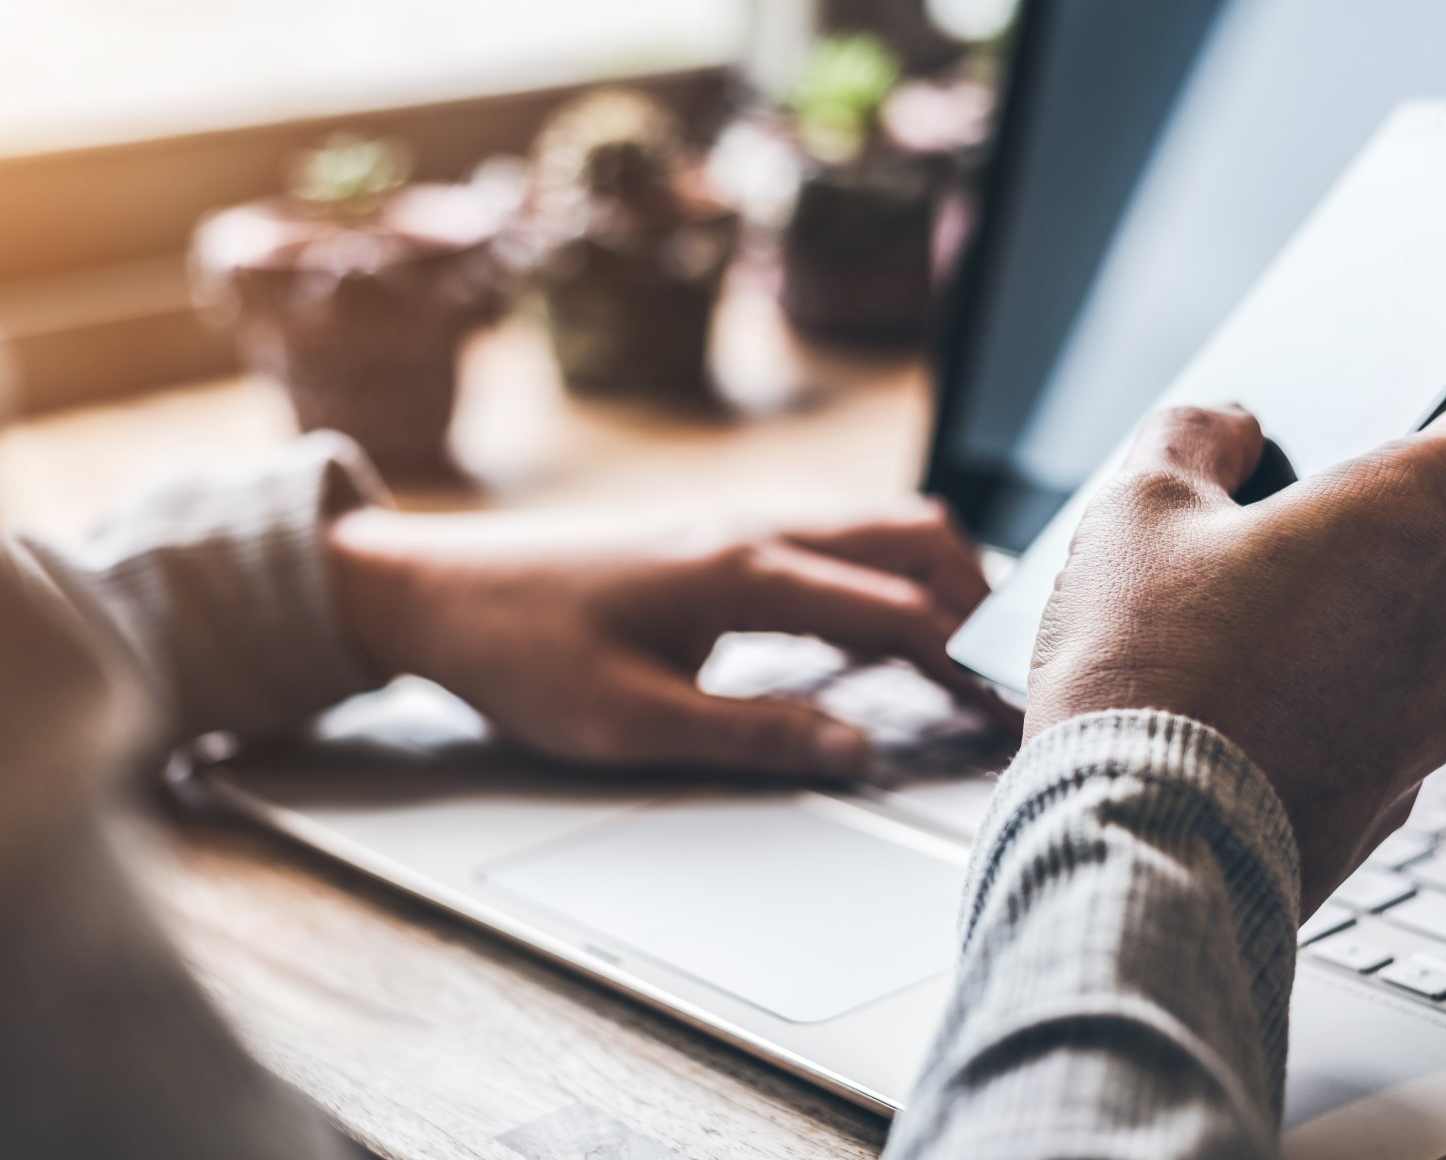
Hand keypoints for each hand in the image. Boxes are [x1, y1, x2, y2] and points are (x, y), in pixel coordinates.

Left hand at [328, 501, 1012, 778]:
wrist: (431, 588)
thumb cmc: (518, 653)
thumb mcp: (630, 722)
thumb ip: (753, 737)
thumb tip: (857, 751)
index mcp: (745, 571)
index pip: (898, 609)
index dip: (968, 662)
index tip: (1014, 711)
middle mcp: (755, 527)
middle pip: (912, 537)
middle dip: (977, 600)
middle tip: (1007, 674)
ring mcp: (737, 519)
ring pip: (876, 525)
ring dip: (934, 578)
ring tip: (964, 652)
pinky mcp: (716, 531)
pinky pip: (833, 536)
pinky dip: (883, 572)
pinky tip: (875, 626)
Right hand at [1028, 370, 1445, 915]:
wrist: (1142, 844)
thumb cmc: (1143, 670)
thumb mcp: (1136, 508)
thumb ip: (1196, 435)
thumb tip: (1229, 430)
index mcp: (1408, 516)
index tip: (1442, 415)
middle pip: (1441, 535)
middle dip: (1356, 535)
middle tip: (1248, 556)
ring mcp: (1442, 714)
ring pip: (1406, 633)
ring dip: (1340, 625)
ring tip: (1229, 649)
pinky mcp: (1405, 791)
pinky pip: (1380, 717)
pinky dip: (1328, 707)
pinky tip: (1240, 718)